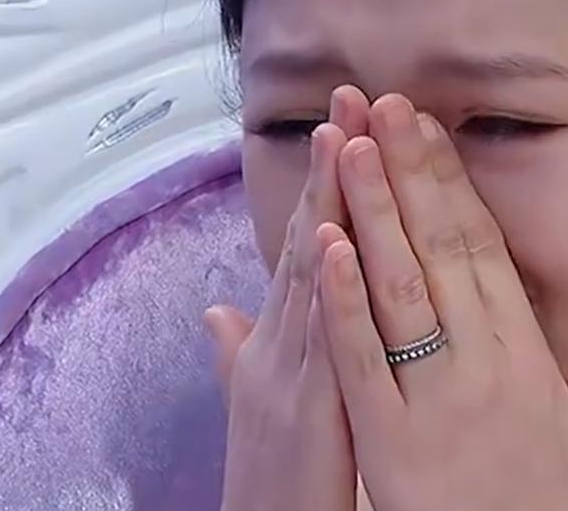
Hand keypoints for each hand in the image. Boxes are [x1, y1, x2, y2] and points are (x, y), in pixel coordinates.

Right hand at [206, 86, 368, 510]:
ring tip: (343, 136)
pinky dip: (325, 290)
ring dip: (328, 204)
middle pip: (312, 240)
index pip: (311, 245)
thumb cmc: (273, 478)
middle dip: (331, 167)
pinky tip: (333, 240)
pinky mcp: (307, 411)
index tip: (348, 121)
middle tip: (350, 94)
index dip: (327, 183)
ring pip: (314, 274)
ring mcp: (290, 372)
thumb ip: (239, 353)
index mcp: (280, 340)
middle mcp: (280, 343)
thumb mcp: (259, 406)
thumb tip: (217, 310)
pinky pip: (321, 342)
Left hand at [316, 93, 567, 510]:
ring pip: (396, 289)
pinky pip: (360, 361)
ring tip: (346, 146)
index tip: (428, 128)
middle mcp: (480, 366)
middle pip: (439, 251)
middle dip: (407, 173)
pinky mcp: (384, 440)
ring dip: (369, 213)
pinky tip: (325, 245)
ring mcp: (429, 401)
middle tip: (379, 105)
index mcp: (529, 359)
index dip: (453, 184)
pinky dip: (342, 300)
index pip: (484, 251)